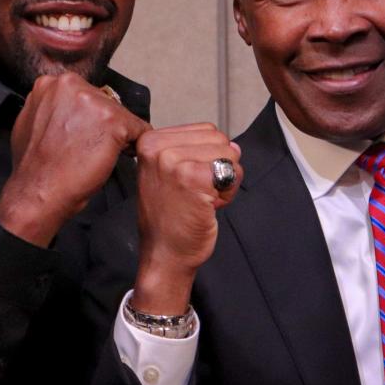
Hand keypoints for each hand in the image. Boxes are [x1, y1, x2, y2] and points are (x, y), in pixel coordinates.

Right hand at [0, 74, 150, 246]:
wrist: (38, 191)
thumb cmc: (36, 166)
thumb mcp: (33, 120)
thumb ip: (52, 106)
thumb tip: (67, 107)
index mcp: (53, 83)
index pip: (87, 93)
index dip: (91, 116)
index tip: (90, 132)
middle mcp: (73, 85)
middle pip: (106, 101)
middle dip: (105, 123)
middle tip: (96, 146)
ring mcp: (94, 101)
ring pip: (122, 114)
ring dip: (119, 133)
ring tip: (105, 152)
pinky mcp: (114, 121)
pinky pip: (139, 128)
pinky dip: (134, 143)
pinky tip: (122, 154)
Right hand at [131, 123, 241, 314]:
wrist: (164, 254)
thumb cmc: (169, 218)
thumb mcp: (172, 173)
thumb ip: (198, 152)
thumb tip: (234, 145)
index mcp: (150, 141)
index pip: (205, 130)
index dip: (207, 157)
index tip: (189, 181)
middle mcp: (157, 148)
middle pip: (218, 139)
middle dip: (218, 167)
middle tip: (197, 193)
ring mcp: (173, 162)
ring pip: (228, 154)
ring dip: (224, 180)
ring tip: (201, 199)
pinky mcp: (192, 178)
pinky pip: (232, 172)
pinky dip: (229, 192)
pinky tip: (209, 206)